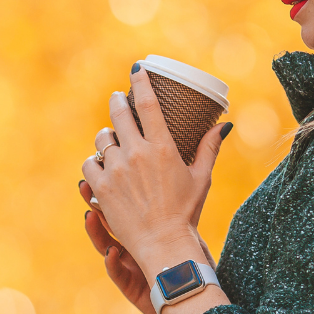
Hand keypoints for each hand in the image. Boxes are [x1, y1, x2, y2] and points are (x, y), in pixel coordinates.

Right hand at [79, 183, 217, 313]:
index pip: (122, 206)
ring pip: (104, 246)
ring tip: (89, 215)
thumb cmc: (193, 262)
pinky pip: (117, 274)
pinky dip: (112, 264)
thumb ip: (183, 204)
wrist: (197, 294)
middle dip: (95, 203)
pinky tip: (112, 252)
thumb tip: (187, 170)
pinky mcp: (131, 288)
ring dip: (96, 231)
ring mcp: (128, 267)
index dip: (112, 191)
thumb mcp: (188, 230)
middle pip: (106, 223)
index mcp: (142, 231)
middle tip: (86, 184)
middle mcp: (131, 247)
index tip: (107, 170)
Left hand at [80, 64, 231, 291]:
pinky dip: (94, 162)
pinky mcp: (101, 188)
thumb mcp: (201, 178)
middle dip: (117, 102)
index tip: (137, 69)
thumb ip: (209, 148)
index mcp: (162, 147)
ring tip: (111, 139)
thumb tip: (224, 125)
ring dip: (106, 136)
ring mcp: (116, 170)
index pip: (147, 102)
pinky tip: (100, 164)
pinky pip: (89, 164)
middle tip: (118, 99)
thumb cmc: (186, 212)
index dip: (140, 81)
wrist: (163, 244)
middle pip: (118, 114)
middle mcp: (136, 153)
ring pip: (102, 139)